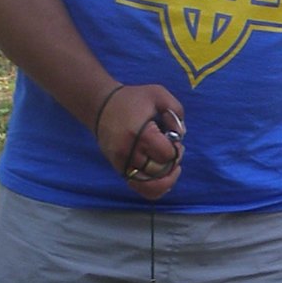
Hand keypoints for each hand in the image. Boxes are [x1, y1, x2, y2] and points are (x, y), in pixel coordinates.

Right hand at [94, 82, 185, 199]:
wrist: (101, 105)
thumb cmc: (132, 99)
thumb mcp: (158, 94)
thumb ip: (176, 111)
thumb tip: (180, 135)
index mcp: (141, 134)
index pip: (166, 155)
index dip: (176, 150)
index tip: (174, 140)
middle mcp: (130, 153)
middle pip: (160, 172)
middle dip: (172, 162)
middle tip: (172, 149)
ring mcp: (122, 164)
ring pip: (151, 186)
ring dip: (165, 178)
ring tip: (169, 166)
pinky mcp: (119, 169)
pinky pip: (140, 189)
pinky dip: (154, 188)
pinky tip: (163, 180)